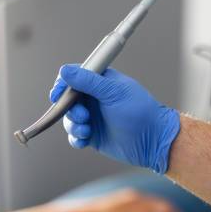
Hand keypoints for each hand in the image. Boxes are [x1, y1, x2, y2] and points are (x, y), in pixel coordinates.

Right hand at [50, 65, 180, 173]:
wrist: (152, 140)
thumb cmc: (139, 112)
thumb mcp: (113, 92)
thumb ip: (88, 81)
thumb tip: (65, 71)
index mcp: (100, 82)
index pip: (74, 77)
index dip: (63, 85)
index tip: (58, 94)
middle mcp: (94, 98)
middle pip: (67, 100)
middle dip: (69, 109)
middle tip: (83, 115)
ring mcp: (93, 117)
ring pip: (69, 119)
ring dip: (73, 125)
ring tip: (87, 130)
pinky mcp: (93, 135)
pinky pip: (74, 136)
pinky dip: (76, 138)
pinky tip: (85, 140)